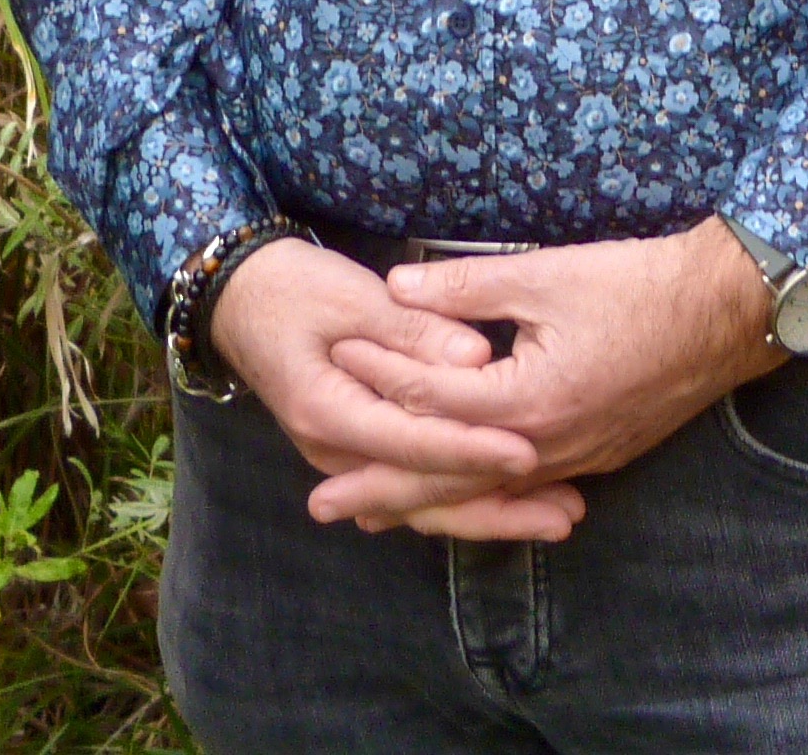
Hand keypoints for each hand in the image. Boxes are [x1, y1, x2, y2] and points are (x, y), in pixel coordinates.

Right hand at [208, 237, 558, 537]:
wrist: (240, 299)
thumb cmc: (292, 289)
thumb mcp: (350, 296)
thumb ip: (413, 329)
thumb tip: (477, 358)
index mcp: (329, 412)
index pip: (413, 442)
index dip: (472, 447)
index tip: (528, 452)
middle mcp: (335, 451)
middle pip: (425, 495)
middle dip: (498, 508)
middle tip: (568, 515)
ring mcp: (346, 457)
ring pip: (425, 502)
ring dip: (492, 514)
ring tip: (561, 519)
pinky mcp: (363, 449)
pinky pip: (417, 486)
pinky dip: (465, 498)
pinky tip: (515, 507)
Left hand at [319, 222, 785, 535]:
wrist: (726, 311)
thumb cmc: (639, 285)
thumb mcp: (545, 275)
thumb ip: (464, 289)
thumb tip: (395, 286)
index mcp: (524, 401)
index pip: (430, 396)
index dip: (379, 373)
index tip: (334, 359)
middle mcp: (545, 445)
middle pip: (446, 476)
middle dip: (381, 488)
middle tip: (322, 504)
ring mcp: (576, 458)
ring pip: (486, 493)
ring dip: (429, 503)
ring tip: (378, 516)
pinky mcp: (599, 455)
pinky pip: (525, 489)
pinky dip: (484, 496)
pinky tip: (466, 498)